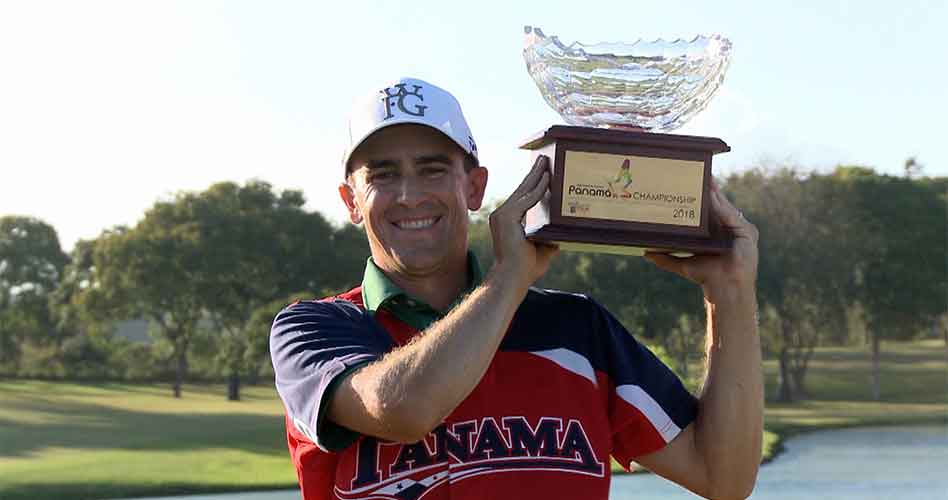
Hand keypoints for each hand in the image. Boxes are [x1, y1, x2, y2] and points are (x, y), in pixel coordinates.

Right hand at [488, 155, 558, 287]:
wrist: (513, 279)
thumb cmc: (525, 269)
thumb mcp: (543, 249)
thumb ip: (549, 239)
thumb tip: (563, 233)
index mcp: (507, 221)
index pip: (521, 198)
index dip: (532, 184)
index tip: (542, 172)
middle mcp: (501, 215)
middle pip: (521, 190)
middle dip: (534, 173)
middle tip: (544, 159)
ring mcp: (502, 215)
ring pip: (523, 191)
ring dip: (536, 175)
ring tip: (546, 162)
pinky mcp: (506, 218)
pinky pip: (527, 199)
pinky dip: (538, 189)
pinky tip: (547, 178)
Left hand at [645, 180, 758, 302]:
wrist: (724, 290)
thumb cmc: (708, 277)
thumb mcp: (683, 264)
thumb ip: (666, 258)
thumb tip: (647, 252)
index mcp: (718, 230)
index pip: (711, 208)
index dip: (704, 195)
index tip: (692, 180)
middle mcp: (730, 227)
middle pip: (719, 204)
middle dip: (710, 189)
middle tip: (698, 173)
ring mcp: (741, 229)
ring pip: (725, 207)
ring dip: (715, 194)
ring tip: (705, 181)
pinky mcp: (747, 233)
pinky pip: (731, 216)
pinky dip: (721, 207)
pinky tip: (712, 197)